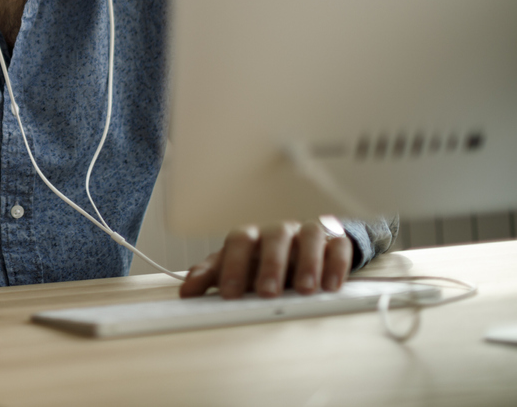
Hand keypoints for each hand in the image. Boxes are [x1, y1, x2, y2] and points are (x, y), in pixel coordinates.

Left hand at [179, 216, 352, 298]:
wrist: (301, 249)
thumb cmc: (262, 261)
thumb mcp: (236, 267)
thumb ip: (211, 276)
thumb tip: (186, 291)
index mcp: (251, 236)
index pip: (238, 242)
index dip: (232, 265)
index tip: (228, 293)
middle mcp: (278, 232)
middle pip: (273, 238)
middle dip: (270, 266)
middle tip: (267, 293)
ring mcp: (306, 234)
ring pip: (308, 237)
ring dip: (307, 263)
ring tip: (305, 290)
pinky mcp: (334, 241)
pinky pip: (338, 246)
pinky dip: (335, 264)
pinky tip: (331, 285)